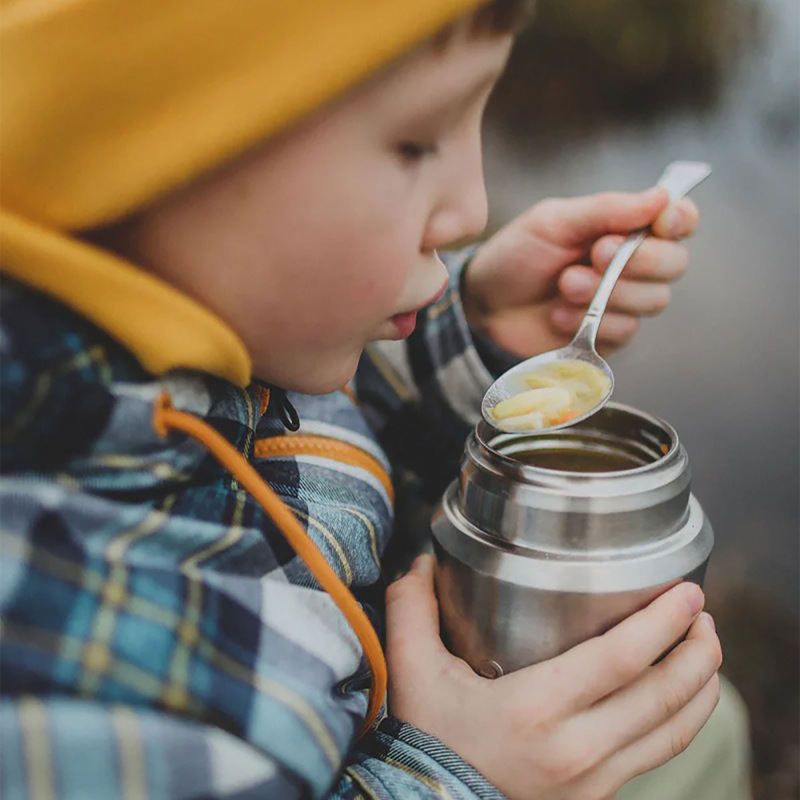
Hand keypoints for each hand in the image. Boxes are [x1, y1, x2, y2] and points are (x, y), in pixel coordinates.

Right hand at [386, 555, 720, 799]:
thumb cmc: (428, 740)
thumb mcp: (412, 671)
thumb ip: (413, 609)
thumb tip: (421, 560)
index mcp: (534, 709)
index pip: (621, 659)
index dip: (664, 622)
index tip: (687, 592)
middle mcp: (575, 749)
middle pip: (663, 695)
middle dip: (698, 648)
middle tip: (703, 612)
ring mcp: (593, 781)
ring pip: (674, 731)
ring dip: (702, 685)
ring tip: (705, 647)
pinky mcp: (599, 798)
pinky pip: (659, 756)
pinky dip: (684, 721)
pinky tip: (684, 697)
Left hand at [462, 188, 698, 356]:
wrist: (484, 305)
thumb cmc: (517, 256)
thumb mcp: (553, 222)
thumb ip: (605, 210)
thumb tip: (662, 197)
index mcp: (623, 227)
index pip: (677, 219)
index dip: (680, 219)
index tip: (663, 221)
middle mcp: (632, 264)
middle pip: (674, 264)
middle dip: (639, 261)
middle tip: (595, 255)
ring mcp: (623, 302)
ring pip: (653, 300)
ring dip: (607, 292)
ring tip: (564, 286)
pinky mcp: (608, 335)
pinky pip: (625, 330)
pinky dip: (592, 321)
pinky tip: (559, 316)